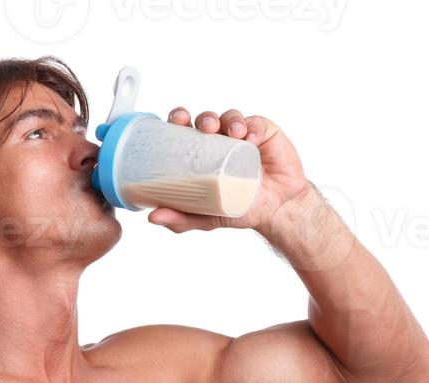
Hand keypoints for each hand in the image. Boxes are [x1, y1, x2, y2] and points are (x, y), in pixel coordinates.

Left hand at [148, 106, 311, 233]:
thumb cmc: (240, 210)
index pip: (186, 132)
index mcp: (202, 155)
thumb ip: (181, 219)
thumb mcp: (206, 217)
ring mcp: (242, 135)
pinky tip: (250, 138)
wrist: (277, 210)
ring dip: (226, 120)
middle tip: (204, 126)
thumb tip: (152, 218)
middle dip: (202, 118)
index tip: (176, 121)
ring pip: (229, 117)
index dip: (178, 121)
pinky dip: (250, 127)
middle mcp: (220, 141)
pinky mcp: (264, 132)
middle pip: (205, 120)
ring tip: (231, 132)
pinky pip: (255, 123)